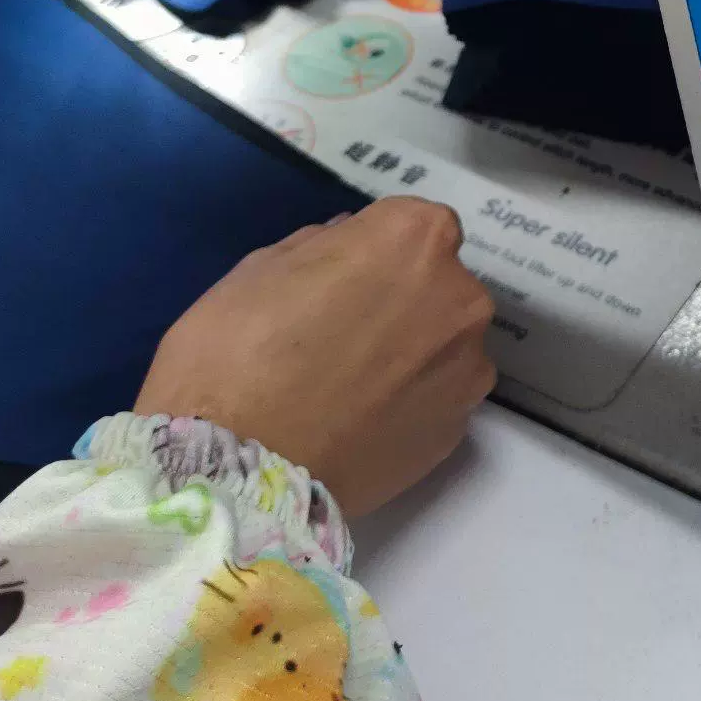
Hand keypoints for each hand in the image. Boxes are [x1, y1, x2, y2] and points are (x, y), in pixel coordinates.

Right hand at [137, 198, 496, 515]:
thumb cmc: (234, 354)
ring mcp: (467, 369)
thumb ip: (323, 246)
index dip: (374, 249)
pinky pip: (436, 400)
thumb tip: (350, 241)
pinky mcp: (458, 432)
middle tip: (341, 335)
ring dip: (411, 354)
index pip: (412, 224)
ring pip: (443, 345)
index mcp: (414, 239)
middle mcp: (460, 297)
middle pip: (439, 285)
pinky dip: (409, 405)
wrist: (235, 475)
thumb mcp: (260, 269)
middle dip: (401, 299)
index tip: (340, 279)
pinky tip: (360, 424)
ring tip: (348, 389)